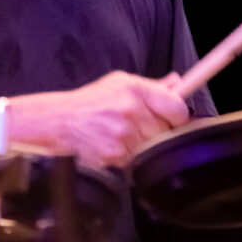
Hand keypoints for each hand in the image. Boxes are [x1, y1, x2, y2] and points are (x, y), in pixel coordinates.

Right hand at [53, 71, 189, 168]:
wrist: (62, 121)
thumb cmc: (91, 101)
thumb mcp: (120, 83)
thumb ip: (152, 86)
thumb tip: (176, 83)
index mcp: (135, 90)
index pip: (177, 107)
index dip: (179, 115)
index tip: (176, 117)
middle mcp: (130, 111)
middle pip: (167, 130)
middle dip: (160, 130)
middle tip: (144, 125)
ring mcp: (123, 135)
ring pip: (153, 147)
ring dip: (145, 144)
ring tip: (127, 134)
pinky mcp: (116, 155)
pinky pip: (137, 159)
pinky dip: (131, 155)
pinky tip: (118, 144)